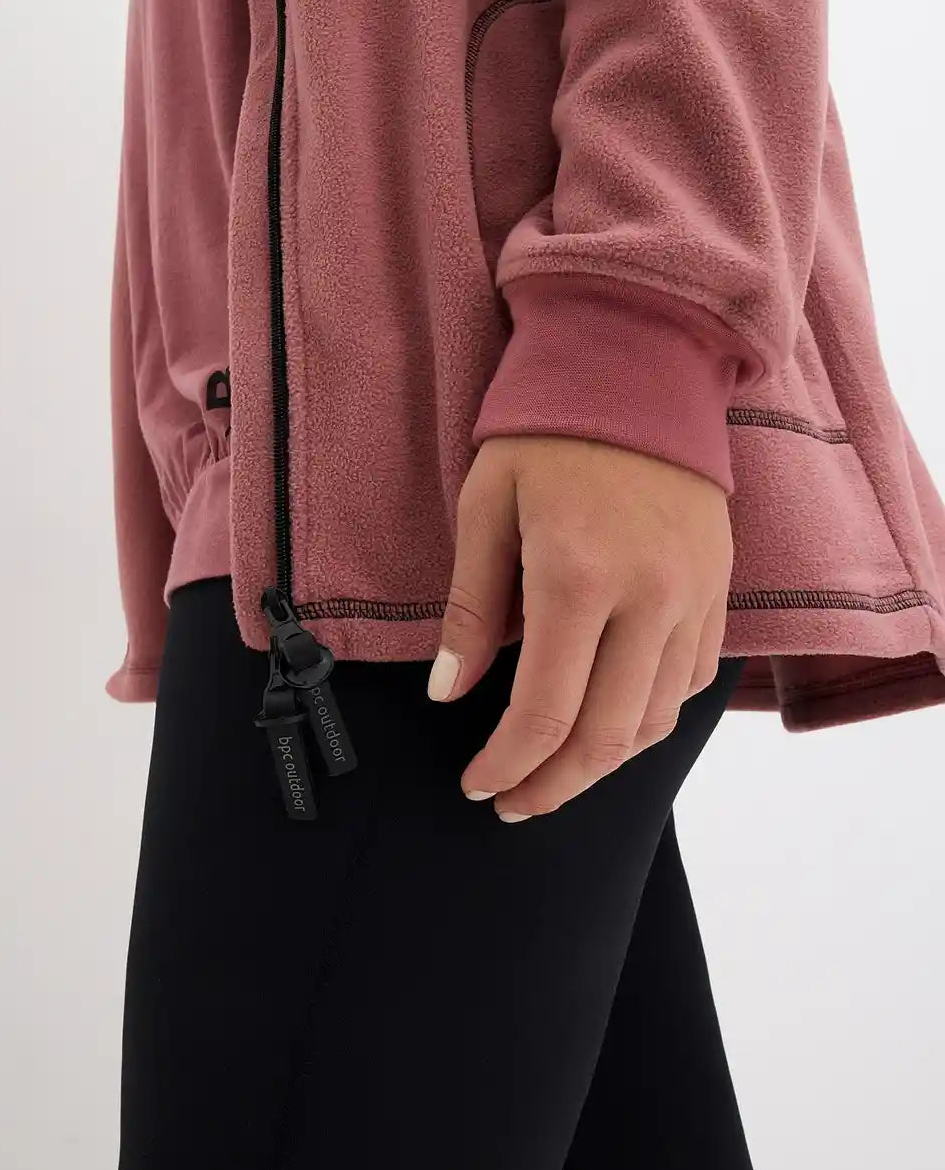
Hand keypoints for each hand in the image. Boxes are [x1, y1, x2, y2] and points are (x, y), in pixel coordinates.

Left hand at [427, 435, 732, 820]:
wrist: (639, 367)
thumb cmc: (546, 432)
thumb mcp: (486, 507)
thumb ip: (471, 609)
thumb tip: (448, 693)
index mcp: (579, 577)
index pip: (545, 713)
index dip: (508, 765)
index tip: (480, 787)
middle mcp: (650, 598)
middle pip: (609, 736)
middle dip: (556, 785)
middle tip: (516, 803)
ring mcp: (696, 596)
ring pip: (657, 719)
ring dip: (605, 762)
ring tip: (558, 772)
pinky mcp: (720, 588)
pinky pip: (693, 680)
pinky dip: (652, 716)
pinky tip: (614, 721)